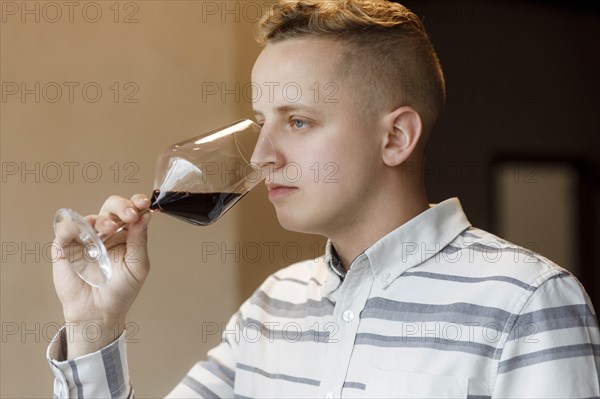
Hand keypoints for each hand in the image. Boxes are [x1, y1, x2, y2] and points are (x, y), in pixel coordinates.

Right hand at [52, 194, 150, 357]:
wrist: (98, 313)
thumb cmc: (120, 290)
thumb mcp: (137, 265)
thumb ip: (140, 240)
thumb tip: (146, 215)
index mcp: (126, 233)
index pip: (131, 211)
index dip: (137, 203)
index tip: (144, 203)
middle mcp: (105, 231)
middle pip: (111, 207)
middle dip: (122, 206)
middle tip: (130, 214)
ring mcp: (85, 237)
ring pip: (90, 216)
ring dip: (102, 219)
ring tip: (110, 228)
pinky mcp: (65, 246)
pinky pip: (65, 229)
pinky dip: (73, 225)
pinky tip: (83, 230)